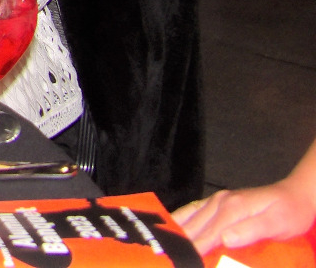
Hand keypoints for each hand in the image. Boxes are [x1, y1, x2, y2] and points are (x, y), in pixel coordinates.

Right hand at [174, 182, 315, 254]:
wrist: (296, 194)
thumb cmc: (290, 212)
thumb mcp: (277, 224)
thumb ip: (251, 230)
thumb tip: (225, 239)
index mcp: (231, 209)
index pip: (206, 235)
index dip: (192, 250)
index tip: (179, 261)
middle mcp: (219, 202)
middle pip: (192, 226)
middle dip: (175, 242)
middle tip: (162, 255)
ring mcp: (216, 200)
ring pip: (187, 216)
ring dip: (173, 230)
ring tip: (159, 244)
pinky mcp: (217, 202)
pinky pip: (192, 211)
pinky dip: (179, 220)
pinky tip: (171, 227)